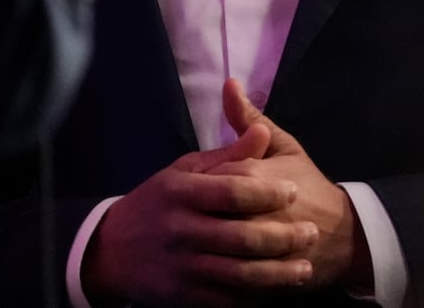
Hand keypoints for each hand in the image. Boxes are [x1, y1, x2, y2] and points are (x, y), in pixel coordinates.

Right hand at [82, 123, 319, 306]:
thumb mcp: (185, 171)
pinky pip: (228, 301)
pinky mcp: (184, 296)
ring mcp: (182, 267)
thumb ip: (228, 156)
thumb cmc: (158, 202)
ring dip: (279, 274)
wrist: (112, 249)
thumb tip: (263, 133)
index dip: (268, 192)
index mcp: (180, 192)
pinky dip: (257, 298)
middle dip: (283, 237)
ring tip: (306, 266)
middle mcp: (180, 230)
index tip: (295, 190)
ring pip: (239, 274)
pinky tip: (279, 291)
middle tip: (311, 232)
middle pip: (241, 237)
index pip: (231, 191)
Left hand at [216, 77, 371, 292]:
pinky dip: (219, 280)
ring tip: (200, 248)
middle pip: (208, 215)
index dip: (200, 184)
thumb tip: (229, 84)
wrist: (347, 235)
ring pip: (217, 251)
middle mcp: (254, 214)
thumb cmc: (309, 185)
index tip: (196, 190)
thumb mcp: (284, 146)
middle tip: (192, 221)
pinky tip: (210, 274)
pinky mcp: (267, 279)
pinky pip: (233, 282)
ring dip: (205, 250)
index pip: (210, 179)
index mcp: (254, 176)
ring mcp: (260, 250)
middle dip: (198, 219)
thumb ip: (250, 120)